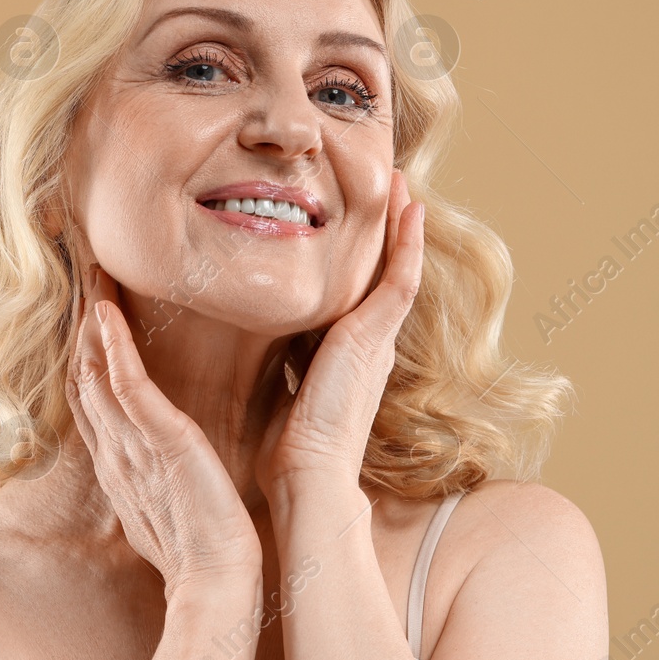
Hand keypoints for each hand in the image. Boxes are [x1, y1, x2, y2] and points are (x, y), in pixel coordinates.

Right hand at [66, 263, 263, 597]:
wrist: (217, 583)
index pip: (91, 400)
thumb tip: (174, 458)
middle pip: (83, 378)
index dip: (85, 356)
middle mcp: (114, 452)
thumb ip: (166, 474)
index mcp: (118, 465)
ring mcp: (131, 447)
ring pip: (96, 373)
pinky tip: (105, 312)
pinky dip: (114, 347)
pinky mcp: (161, 442)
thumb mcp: (174, 503)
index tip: (88, 315)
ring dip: (91, 323)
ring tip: (90, 274)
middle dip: (80, 328)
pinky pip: (128, 386)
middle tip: (82, 276)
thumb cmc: (205, 549)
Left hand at [255, 170, 425, 491]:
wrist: (306, 477)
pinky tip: (411, 208)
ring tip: (398, 182)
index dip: (361, 259)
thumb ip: (276, 364)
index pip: (357, 296)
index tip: (352, 224)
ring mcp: (377, 339)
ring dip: (399, 224)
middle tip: (386, 187)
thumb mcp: (280, 390)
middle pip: (382, 274)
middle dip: (386, 231)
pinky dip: (409, 244)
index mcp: (348, 358)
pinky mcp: (377, 337)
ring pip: (397, 267)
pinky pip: (401, 279)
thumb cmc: (287, 450)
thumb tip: (247, 344)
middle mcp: (370, 344)